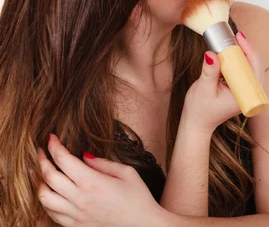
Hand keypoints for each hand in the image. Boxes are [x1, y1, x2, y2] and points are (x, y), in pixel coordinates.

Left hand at [37, 134, 163, 226]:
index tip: (51, 138)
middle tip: (41, 150)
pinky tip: (50, 192)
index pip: (64, 160)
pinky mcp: (74, 225)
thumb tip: (84, 155)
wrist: (142, 226)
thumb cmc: (138, 198)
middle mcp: (80, 199)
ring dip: (39, 182)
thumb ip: (103, 163)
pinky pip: (51, 213)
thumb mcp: (127, 172)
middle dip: (42, 160)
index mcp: (93, 182)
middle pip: (49, 176)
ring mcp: (75, 214)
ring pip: (44, 197)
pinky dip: (46, 200)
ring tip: (42, 172)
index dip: (54, 146)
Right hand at [183, 31, 263, 133]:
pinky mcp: (238, 88)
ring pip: (249, 67)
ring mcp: (244, 91)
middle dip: (247, 49)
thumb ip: (209, 72)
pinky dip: (237, 59)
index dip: (249, 52)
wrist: (196, 124)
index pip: (255, 70)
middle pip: (255, 66)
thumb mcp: (204, 89)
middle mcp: (249, 94)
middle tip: (236, 35)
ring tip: (233, 39)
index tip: (240, 38)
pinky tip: (230, 50)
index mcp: (245, 96)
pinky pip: (242, 70)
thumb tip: (211, 54)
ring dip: (242, 53)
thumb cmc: (200, 111)